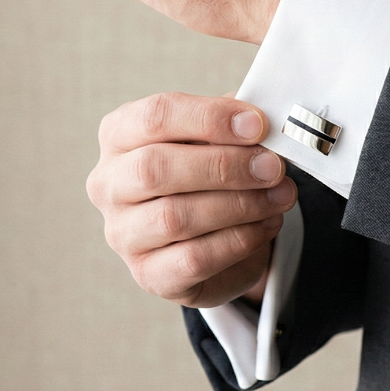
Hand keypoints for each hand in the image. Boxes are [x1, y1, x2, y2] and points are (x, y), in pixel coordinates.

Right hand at [86, 92, 298, 307]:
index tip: (258, 125)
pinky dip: (239, 240)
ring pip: (175, 217)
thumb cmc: (207, 173)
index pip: (154, 116)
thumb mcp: (218, 137)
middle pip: (155, 168)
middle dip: (223, 166)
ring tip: (280, 195)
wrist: (211, 234)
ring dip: (239, 205)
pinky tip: (266, 225)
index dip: (209, 118)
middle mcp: (109, 184)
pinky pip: (194, 259)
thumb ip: (234, 125)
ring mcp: (122, 233)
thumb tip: (266, 122)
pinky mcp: (148, 274)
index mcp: (119, 134)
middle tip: (272, 167)